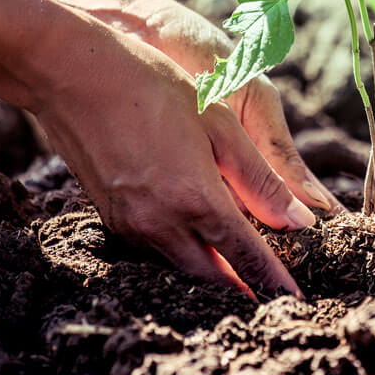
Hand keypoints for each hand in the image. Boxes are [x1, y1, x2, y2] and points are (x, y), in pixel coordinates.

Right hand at [33, 8, 324, 297]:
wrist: (74, 76)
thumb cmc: (155, 89)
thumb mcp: (220, 125)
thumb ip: (260, 179)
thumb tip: (299, 220)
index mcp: (195, 199)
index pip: (245, 256)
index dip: (273, 280)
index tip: (294, 299)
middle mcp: (160, 223)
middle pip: (212, 273)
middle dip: (242, 284)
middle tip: (269, 288)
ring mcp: (130, 224)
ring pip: (181, 264)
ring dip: (212, 271)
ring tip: (240, 269)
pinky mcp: (111, 217)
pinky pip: (156, 248)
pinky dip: (183, 252)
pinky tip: (197, 236)